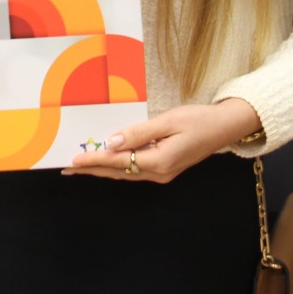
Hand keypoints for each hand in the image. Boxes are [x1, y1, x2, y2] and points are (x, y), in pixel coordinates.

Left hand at [64, 98, 261, 183]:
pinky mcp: (165, 169)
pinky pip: (135, 169)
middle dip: (92, 169)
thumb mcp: (168, 121)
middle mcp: (159, 173)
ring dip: (102, 169)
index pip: (118, 161)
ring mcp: (162, 174)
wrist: (224, 127)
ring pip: (125, 172)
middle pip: (118, 172)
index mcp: (160, 162)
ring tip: (81, 165)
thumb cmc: (199, 120)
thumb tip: (112, 142)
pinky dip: (118, 165)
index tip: (73, 161)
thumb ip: (138, 133)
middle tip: (68, 168)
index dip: (94, 160)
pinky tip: (107, 160)